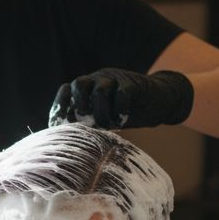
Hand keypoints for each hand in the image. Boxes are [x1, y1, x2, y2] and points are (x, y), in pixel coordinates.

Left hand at [48, 69, 193, 129]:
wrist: (159, 101)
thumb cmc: (127, 112)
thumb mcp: (105, 117)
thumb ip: (88, 122)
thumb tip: (67, 140)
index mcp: (88, 87)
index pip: (66, 90)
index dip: (60, 106)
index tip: (58, 124)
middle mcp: (99, 79)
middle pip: (79, 84)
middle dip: (79, 106)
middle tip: (87, 122)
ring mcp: (116, 79)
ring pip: (99, 91)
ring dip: (101, 113)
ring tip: (108, 126)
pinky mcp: (133, 84)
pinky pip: (122, 94)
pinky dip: (119, 110)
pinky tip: (123, 120)